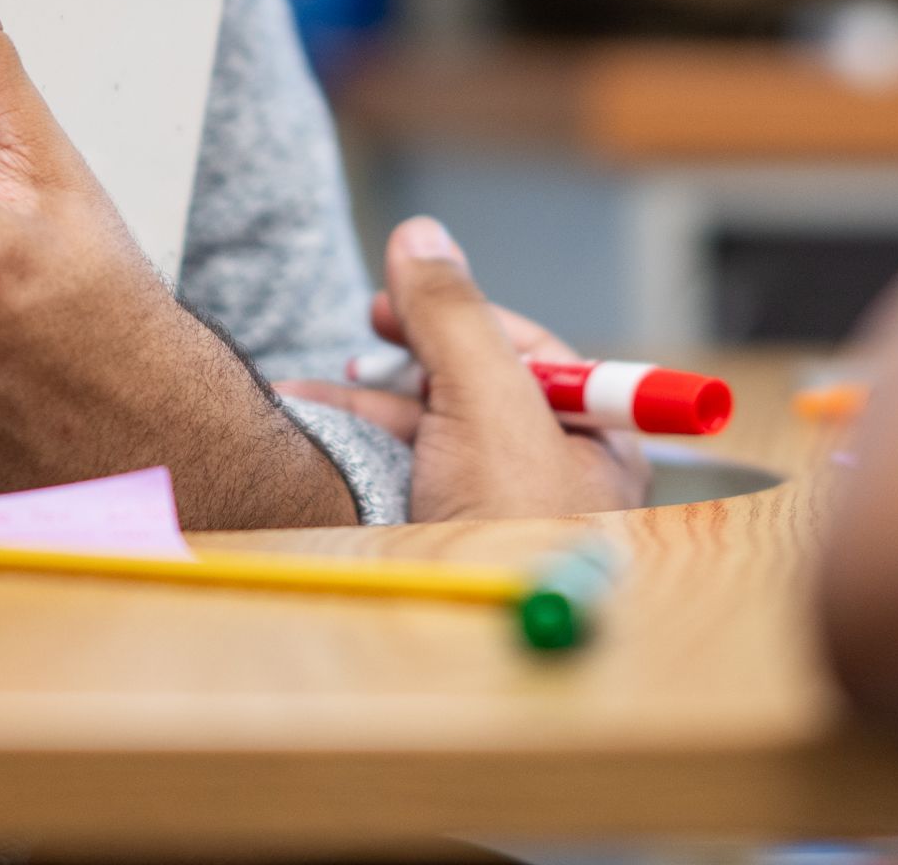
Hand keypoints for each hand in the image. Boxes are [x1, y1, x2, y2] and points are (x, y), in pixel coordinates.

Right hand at [277, 218, 647, 520]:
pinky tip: (310, 442)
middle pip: (472, 394)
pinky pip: (402, 488)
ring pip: (427, 442)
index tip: (397, 301)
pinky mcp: (448, 552)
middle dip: (402, 367)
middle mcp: (551, 481)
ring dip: (363, 412)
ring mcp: (497, 521)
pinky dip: (354, 459)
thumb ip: (456, 315)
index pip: (528, 352)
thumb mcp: (488, 400)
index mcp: (593, 442)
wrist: (475, 661)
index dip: (461, 317)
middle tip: (358, 348)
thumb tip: (424, 236)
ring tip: (304, 399)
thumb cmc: (513, 534)